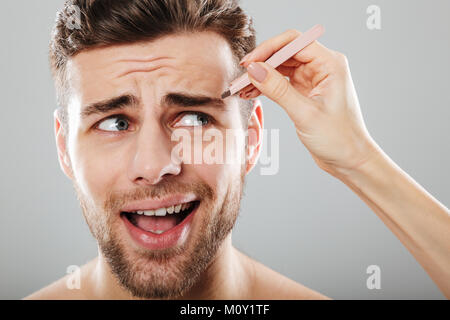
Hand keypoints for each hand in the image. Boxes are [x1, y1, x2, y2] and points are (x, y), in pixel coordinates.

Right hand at [240, 29, 379, 176]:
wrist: (349, 159)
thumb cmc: (338, 138)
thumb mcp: (305, 113)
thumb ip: (278, 90)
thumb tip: (255, 70)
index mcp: (330, 64)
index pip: (294, 42)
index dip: (268, 49)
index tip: (249, 63)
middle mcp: (322, 67)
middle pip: (285, 53)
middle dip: (261, 64)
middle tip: (241, 77)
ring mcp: (313, 79)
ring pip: (280, 68)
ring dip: (261, 76)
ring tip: (241, 88)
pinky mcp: (306, 91)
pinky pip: (281, 82)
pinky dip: (266, 87)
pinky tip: (251, 94)